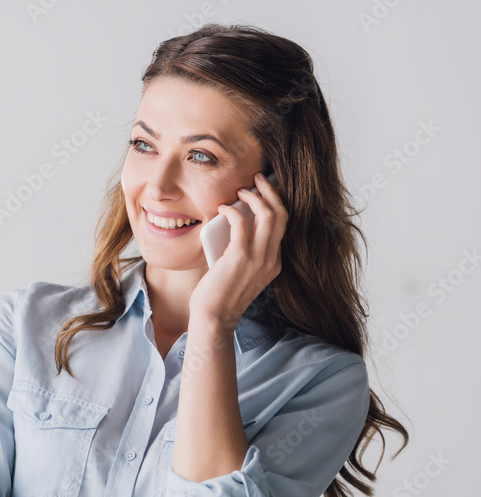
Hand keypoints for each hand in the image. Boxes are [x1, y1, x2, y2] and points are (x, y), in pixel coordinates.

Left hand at [189, 172, 287, 328]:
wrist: (214, 317)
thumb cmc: (219, 295)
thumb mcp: (239, 272)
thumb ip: (242, 251)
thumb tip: (232, 224)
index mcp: (274, 263)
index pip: (282, 227)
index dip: (275, 204)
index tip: (265, 191)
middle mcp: (271, 260)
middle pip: (282, 216)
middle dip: (272, 192)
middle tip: (259, 179)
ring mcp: (259, 258)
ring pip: (269, 215)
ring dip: (256, 197)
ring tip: (243, 189)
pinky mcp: (240, 257)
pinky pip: (242, 223)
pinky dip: (233, 210)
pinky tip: (223, 208)